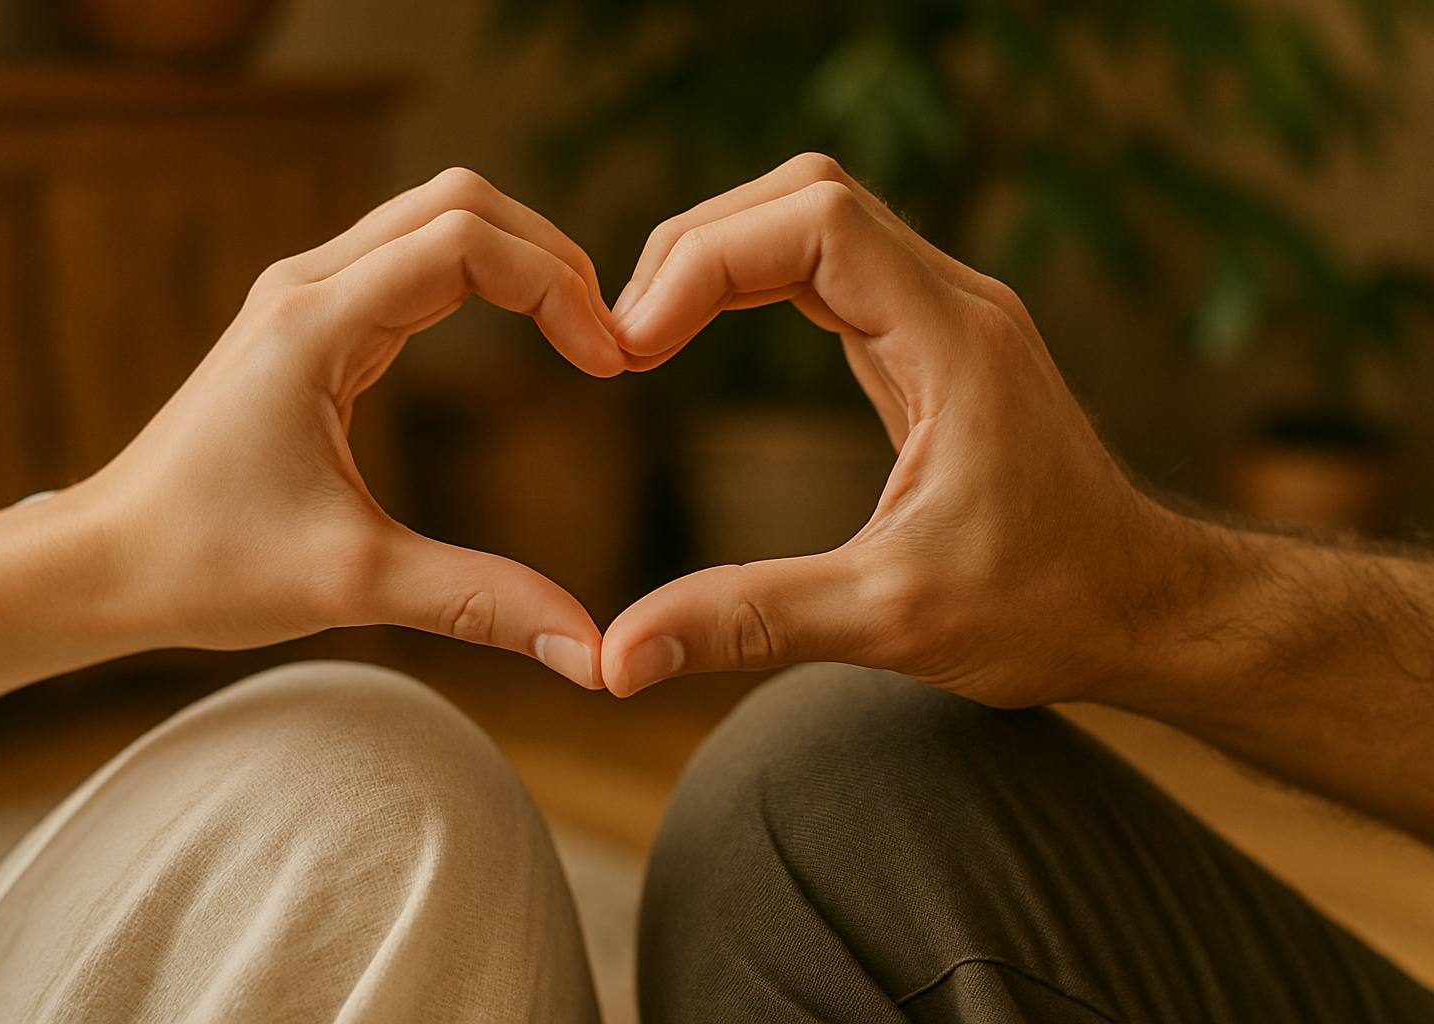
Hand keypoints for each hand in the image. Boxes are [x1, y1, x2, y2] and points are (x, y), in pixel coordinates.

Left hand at [77, 168, 620, 686]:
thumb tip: (593, 653)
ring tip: (579, 334)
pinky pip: (411, 263)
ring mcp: (304, 298)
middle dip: (549, 254)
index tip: (608, 364)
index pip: (465, 244)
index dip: (555, 288)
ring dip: (518, 260)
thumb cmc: (203, 566)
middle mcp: (307, 287)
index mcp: (314, 323)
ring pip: (435, 220)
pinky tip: (519, 336)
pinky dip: (481, 280)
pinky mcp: (309, 325)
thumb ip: (481, 603)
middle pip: (458, 202)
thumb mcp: (353, 586)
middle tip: (605, 338)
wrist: (103, 565)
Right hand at [601, 153, 1186, 703]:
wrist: (1142, 608)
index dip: (705, 261)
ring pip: (815, 219)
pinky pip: (830, 269)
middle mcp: (956, 304)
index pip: (815, 221)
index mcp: (956, 340)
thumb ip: (749, 621)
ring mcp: (946, 317)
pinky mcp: (932, 345)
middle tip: (627, 337)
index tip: (635, 348)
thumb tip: (619, 657)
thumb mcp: (890, 621)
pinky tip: (705, 334)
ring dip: (721, 257)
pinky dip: (754, 282)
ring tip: (648, 333)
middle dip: (698, 246)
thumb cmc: (1049, 608)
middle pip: (805, 196)